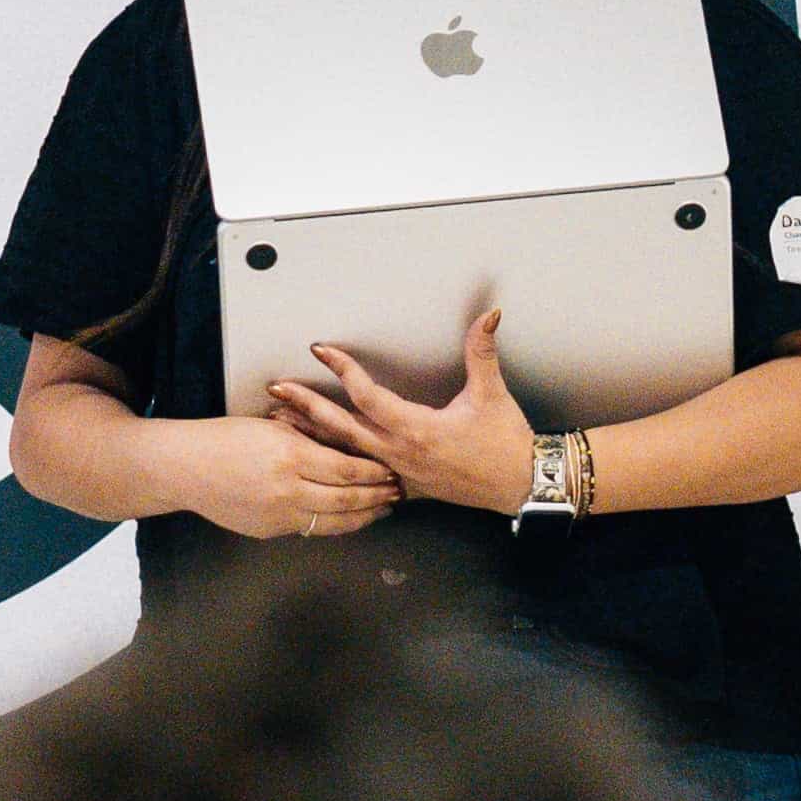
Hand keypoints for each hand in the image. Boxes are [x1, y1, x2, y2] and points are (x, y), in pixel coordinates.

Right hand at [184, 409, 401, 543]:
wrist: (188, 468)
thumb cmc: (227, 438)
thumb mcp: (273, 428)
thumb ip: (311, 438)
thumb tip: (347, 448)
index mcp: (291, 457)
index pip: (347, 469)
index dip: (372, 472)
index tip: (389, 469)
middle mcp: (289, 490)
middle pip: (347, 499)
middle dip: (376, 497)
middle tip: (395, 492)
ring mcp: (280, 516)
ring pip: (334, 522)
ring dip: (362, 516)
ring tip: (381, 510)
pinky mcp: (271, 531)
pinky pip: (311, 529)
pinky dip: (334, 523)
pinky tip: (347, 517)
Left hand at [281, 303, 536, 520]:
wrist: (522, 485)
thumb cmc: (505, 444)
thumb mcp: (492, 393)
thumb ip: (481, 350)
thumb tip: (488, 316)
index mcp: (417, 429)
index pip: (367, 396)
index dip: (343, 370)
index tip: (322, 351)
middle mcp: (401, 454)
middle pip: (342, 428)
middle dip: (306, 407)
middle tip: (278, 390)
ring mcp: (400, 473)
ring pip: (346, 454)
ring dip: (313, 436)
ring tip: (283, 422)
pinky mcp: (407, 485)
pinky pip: (363, 475)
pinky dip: (337, 462)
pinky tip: (318, 458)